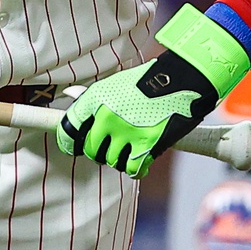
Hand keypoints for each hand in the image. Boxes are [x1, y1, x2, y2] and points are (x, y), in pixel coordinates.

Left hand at [56, 4, 250, 177]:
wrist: (182, 80)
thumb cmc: (149, 81)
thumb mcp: (115, 84)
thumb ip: (94, 99)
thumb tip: (73, 101)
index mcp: (95, 99)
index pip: (68, 129)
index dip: (68, 142)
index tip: (73, 147)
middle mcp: (106, 117)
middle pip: (91, 150)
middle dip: (99, 151)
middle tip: (112, 145)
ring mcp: (126, 133)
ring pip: (111, 161)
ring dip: (120, 158)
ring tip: (130, 148)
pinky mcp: (146, 146)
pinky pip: (132, 169)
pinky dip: (136, 168)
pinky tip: (140, 160)